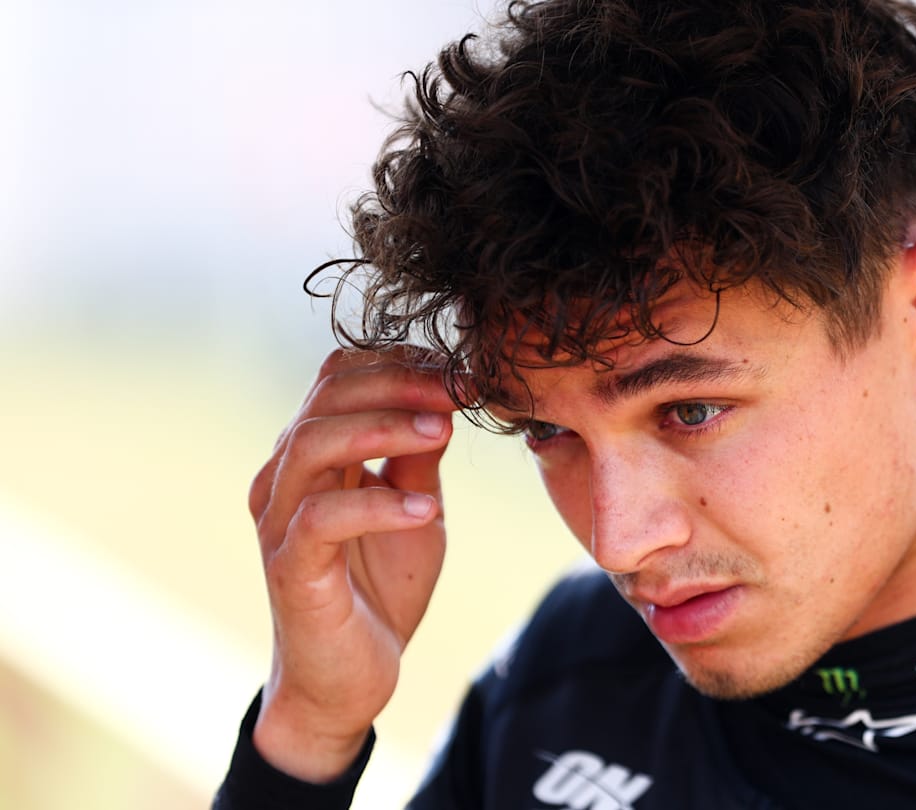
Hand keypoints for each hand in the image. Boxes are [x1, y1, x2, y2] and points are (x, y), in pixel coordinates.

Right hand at [248, 347, 458, 780]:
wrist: (351, 678)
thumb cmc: (379, 587)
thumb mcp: (416, 508)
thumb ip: (420, 457)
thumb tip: (445, 399)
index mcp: (312, 455)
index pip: (338, 378)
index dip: (398, 363)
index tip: (458, 370)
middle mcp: (285, 477)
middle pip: (325, 397)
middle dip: (397, 383)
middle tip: (456, 391)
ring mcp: (280, 521)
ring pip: (314, 444)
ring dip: (384, 428)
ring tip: (443, 432)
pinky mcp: (290, 567)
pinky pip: (322, 518)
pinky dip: (377, 505)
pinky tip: (425, 508)